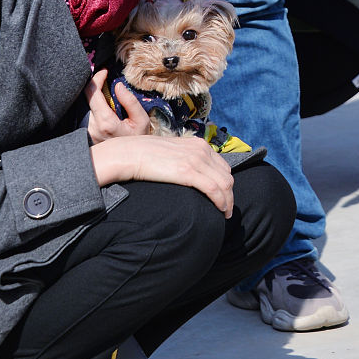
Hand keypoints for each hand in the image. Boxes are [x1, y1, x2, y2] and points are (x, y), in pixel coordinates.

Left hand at [84, 69, 150, 142]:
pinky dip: (93, 105)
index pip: (93, 94)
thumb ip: (130, 101)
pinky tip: (104, 105)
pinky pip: (86, 114)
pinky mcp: (86, 133)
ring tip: (107, 93)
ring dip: (95, 96)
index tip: (104, 71)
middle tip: (106, 79)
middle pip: (86, 99)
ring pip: (86, 106)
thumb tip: (117, 86)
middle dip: (96, 86)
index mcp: (105, 122)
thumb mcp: (141, 119)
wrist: (131, 158)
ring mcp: (87, 131)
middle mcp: (92, 127)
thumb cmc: (138, 139)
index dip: (97, 79)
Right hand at [91, 134, 234, 217]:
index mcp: (198, 144)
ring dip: (228, 201)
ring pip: (224, 183)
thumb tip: (189, 175)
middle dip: (229, 194)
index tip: (224, 196)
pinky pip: (214, 189)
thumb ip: (184, 160)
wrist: (128, 154)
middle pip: (226, 175)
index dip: (226, 183)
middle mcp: (201, 150)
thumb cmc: (144, 156)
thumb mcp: (171, 153)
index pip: (222, 166)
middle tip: (226, 209)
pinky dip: (221, 201)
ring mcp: (196, 160)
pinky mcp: (188, 172)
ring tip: (225, 213)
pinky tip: (220, 210)